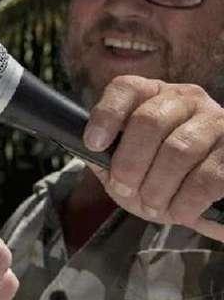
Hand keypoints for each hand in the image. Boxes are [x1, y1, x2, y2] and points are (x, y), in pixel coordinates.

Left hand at [83, 74, 223, 239]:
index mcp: (152, 95)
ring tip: (153, 205)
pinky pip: (209, 175)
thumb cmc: (160, 177)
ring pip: (179, 149)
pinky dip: (187, 200)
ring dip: (158, 186)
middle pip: (148, 121)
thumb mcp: (126, 167)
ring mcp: (217, 119)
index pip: (126, 88)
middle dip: (130, 163)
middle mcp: (186, 98)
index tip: (93, 144)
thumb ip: (105, 158)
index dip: (106, 115)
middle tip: (125, 189)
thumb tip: (88, 153)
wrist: (205, 200)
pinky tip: (180, 211)